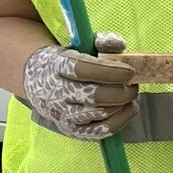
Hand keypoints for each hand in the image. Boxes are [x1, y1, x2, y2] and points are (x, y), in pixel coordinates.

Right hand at [22, 32, 136, 140]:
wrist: (39, 80)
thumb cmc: (70, 60)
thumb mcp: (81, 43)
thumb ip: (103, 41)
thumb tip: (120, 45)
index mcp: (56, 65)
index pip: (82, 70)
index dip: (110, 72)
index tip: (130, 71)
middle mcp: (56, 92)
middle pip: (94, 96)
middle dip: (121, 91)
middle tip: (133, 84)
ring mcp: (62, 114)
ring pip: (100, 114)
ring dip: (122, 104)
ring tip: (129, 93)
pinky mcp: (71, 130)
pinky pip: (101, 131)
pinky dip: (121, 120)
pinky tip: (128, 108)